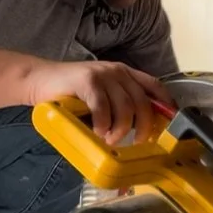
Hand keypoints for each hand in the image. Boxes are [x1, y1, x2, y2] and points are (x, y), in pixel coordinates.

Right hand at [26, 61, 173, 144]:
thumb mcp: (102, 95)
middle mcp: (117, 71)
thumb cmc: (72, 93)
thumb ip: (119, 105)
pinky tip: (99, 131)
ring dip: (120, 129)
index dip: (166, 103)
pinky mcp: (86, 81)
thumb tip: (140, 129)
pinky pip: (103, 107)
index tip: (171, 122)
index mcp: (125, 73)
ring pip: (125, 107)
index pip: (154, 85)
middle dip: (143, 127)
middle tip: (136, 141)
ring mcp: (102, 74)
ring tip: (110, 138)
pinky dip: (103, 124)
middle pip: (142, 102)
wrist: (40, 80)